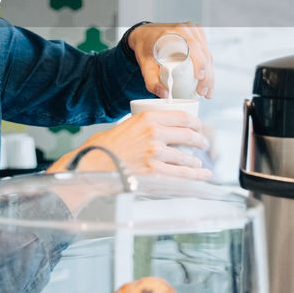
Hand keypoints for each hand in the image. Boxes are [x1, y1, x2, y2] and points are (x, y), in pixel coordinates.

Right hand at [49, 110, 211, 180]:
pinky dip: (195, 175)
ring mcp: (155, 154)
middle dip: (199, 140)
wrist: (91, 165)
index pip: (181, 116)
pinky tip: (203, 175)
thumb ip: (145, 126)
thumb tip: (161, 130)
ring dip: (196, 161)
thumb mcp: (126, 125)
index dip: (195, 122)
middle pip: (188, 135)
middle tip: (203, 143)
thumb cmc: (103, 147)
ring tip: (199, 163)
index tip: (198, 126)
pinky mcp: (154, 173)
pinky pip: (181, 174)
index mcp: (147, 118)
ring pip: (186, 157)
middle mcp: (154, 134)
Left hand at [127, 22, 214, 98]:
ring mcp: (193, 29)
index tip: (200, 78)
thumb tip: (165, 96)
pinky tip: (208, 80)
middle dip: (207, 75)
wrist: (144, 34)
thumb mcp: (145, 66)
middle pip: (203, 52)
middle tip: (204, 93)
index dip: (200, 63)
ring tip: (208, 91)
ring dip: (210, 73)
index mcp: (173, 32)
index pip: (192, 47)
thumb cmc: (144, 49)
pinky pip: (206, 50)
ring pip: (207, 53)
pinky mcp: (197, 33)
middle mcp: (185, 28)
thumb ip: (152, 82)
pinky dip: (208, 66)